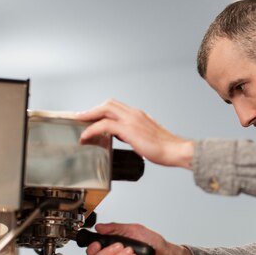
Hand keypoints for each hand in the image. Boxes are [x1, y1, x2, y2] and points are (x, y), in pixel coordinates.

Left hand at [76, 99, 193, 168]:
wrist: (175, 150)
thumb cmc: (165, 148)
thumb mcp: (147, 137)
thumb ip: (133, 133)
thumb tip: (121, 136)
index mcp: (139, 115)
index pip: (115, 106)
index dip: (101, 109)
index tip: (91, 116)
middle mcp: (134, 114)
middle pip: (108, 103)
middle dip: (92, 110)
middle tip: (80, 118)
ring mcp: (132, 120)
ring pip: (104, 109)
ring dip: (89, 116)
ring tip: (80, 124)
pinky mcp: (129, 130)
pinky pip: (104, 125)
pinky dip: (92, 129)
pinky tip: (86, 137)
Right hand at [85, 222, 196, 254]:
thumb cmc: (154, 244)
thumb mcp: (135, 230)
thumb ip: (116, 228)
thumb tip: (99, 227)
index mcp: (114, 247)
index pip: (94, 250)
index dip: (92, 248)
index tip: (96, 243)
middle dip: (108, 251)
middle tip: (121, 245)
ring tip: (131, 251)